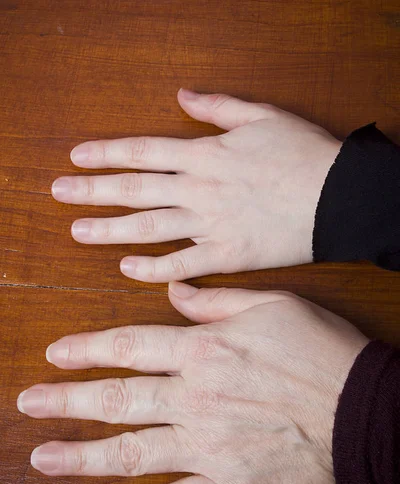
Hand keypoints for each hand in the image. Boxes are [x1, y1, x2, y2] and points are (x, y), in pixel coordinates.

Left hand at [17, 284, 366, 483]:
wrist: (368, 413)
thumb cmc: (324, 353)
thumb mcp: (274, 305)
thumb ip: (216, 300)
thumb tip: (173, 291)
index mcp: (204, 351)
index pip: (129, 347)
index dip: (87, 351)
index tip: (56, 354)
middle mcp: (195, 399)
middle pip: (117, 399)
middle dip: (67, 400)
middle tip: (28, 404)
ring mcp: (207, 448)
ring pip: (130, 452)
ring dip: (81, 456)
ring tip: (43, 457)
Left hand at [51, 90, 340, 280]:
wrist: (339, 197)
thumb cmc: (304, 154)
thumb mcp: (262, 116)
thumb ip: (217, 106)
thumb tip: (182, 94)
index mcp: (205, 154)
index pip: (143, 151)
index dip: (106, 154)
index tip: (77, 158)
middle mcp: (199, 189)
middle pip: (135, 188)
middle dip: (93, 190)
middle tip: (59, 194)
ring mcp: (210, 224)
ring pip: (149, 227)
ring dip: (110, 229)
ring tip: (78, 231)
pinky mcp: (226, 256)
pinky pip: (182, 264)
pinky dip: (153, 268)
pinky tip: (127, 268)